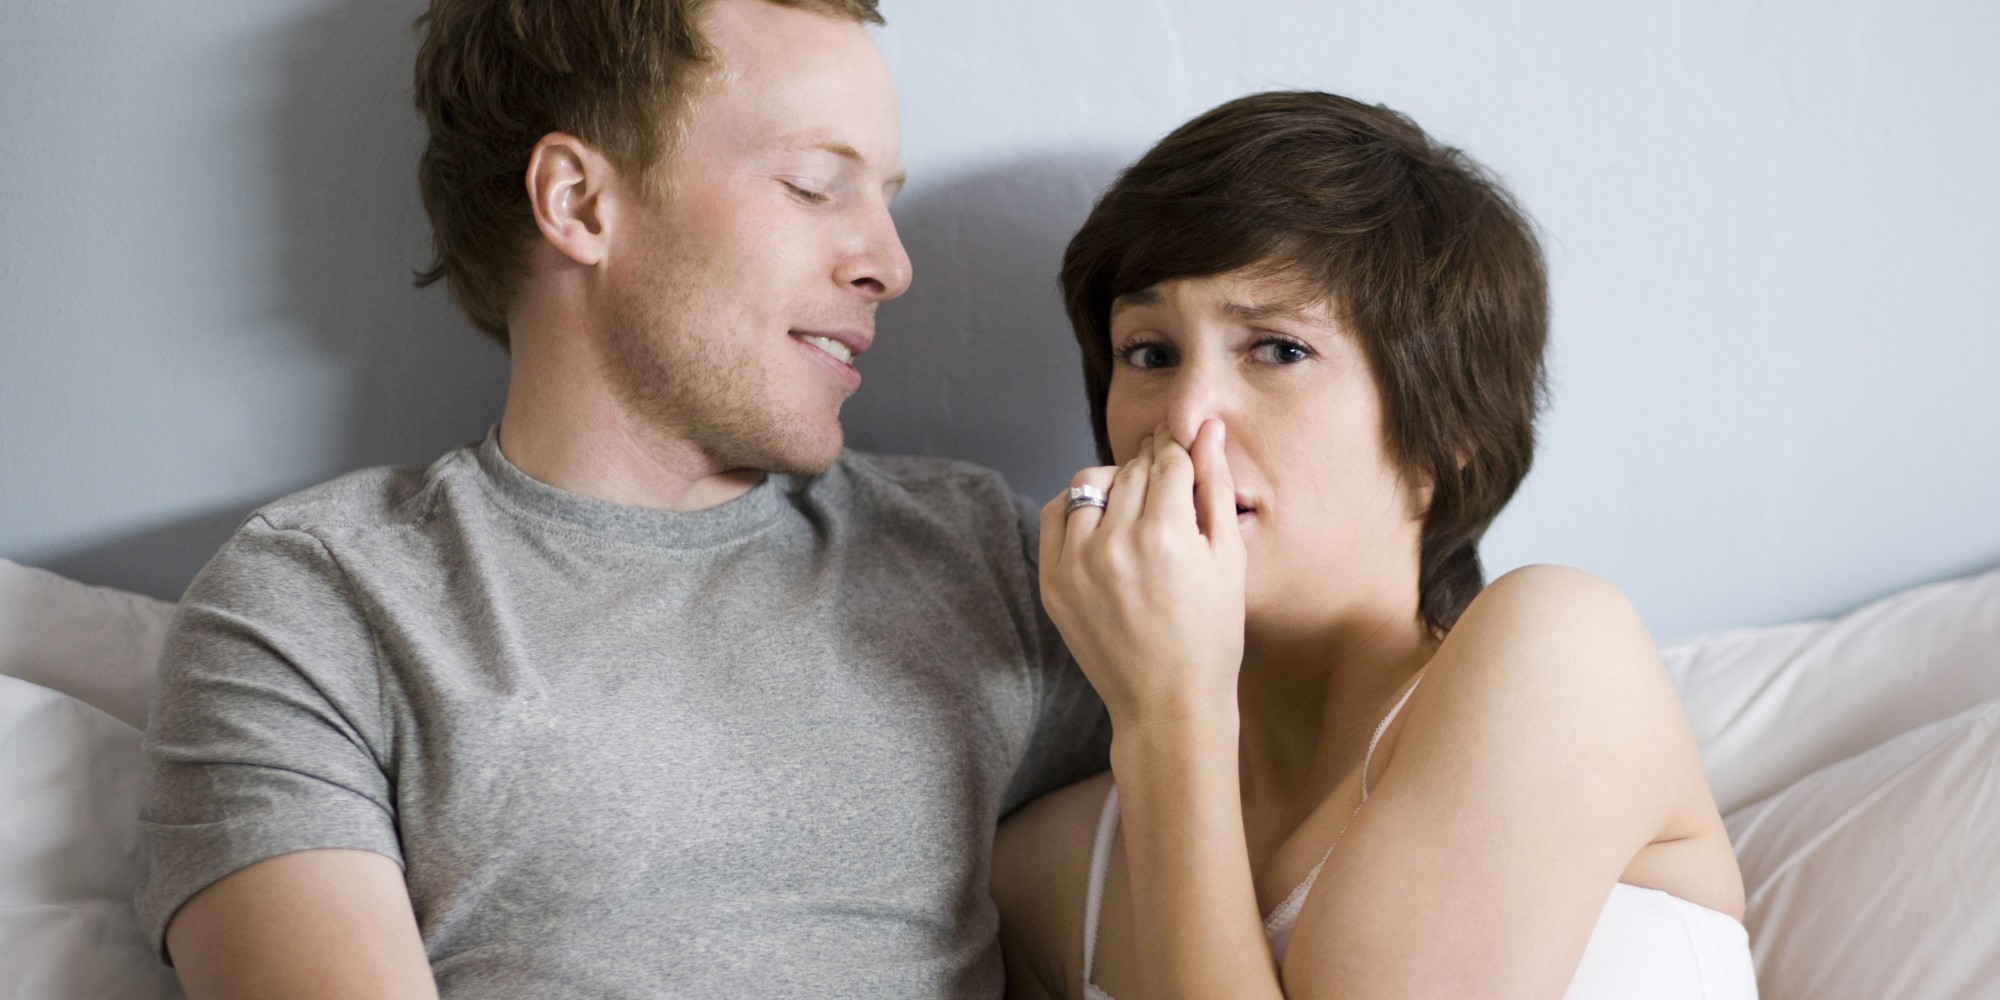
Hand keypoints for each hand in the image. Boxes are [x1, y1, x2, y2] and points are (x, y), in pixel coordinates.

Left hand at [1039, 419, 1246, 730]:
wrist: (1167, 702)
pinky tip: (1101, 521)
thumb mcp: (1228, 559)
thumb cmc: (1211, 635)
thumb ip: (1215, 488)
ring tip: (1135, 506)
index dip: (1179, 451)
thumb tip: (1208, 430)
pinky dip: (1076, 507)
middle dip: (1152, 468)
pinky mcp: (1052, 582)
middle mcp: (1115, 544)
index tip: (1182, 452)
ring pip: (1089, 484)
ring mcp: (1076, 564)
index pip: (1168, 461)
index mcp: (1167, 536)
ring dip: (1115, 484)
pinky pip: (1055, 515)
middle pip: (1131, 470)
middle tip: (1166, 484)